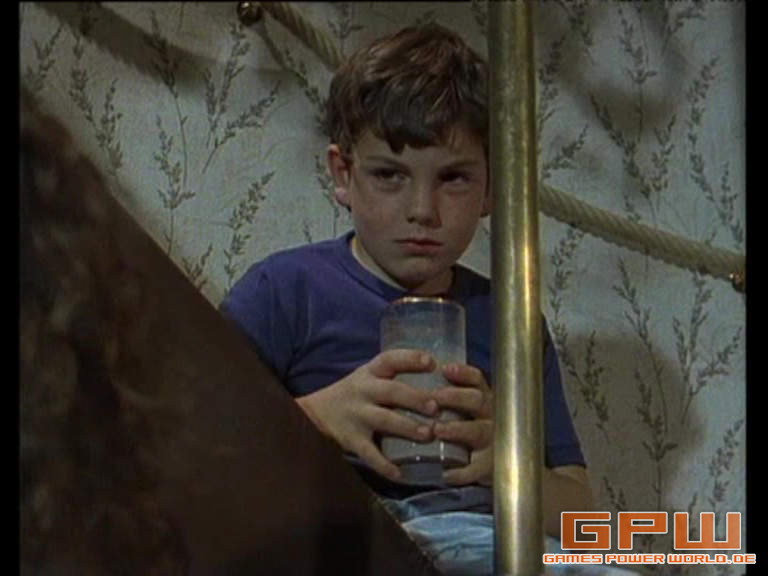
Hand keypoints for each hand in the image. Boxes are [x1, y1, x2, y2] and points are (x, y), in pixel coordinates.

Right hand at [296, 349, 439, 480]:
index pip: (391, 359)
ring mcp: (357, 415)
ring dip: (407, 426)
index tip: (431, 363)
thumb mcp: (370, 377)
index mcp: (371, 372)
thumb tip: (442, 381)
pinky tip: (399, 473)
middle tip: (436, 407)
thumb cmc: (356, 393)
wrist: (315, 412)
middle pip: (391, 391)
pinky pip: (369, 453)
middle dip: (415, 398)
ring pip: (384, 420)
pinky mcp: (351, 439)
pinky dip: (383, 464)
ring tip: (427, 434)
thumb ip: (396, 378)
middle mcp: (364, 391)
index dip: (411, 359)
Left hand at [432, 363, 492, 485]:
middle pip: (477, 400)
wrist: (492, 465)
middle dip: (456, 397)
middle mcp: (489, 416)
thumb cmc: (466, 429)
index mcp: (481, 398)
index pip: (476, 379)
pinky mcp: (487, 467)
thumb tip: (409, 377)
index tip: (445, 369)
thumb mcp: (462, 409)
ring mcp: (491, 441)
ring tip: (437, 430)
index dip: (463, 373)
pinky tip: (445, 473)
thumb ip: (443, 397)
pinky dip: (461, 472)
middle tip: (435, 398)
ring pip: (478, 431)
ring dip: (457, 429)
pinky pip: (476, 469)